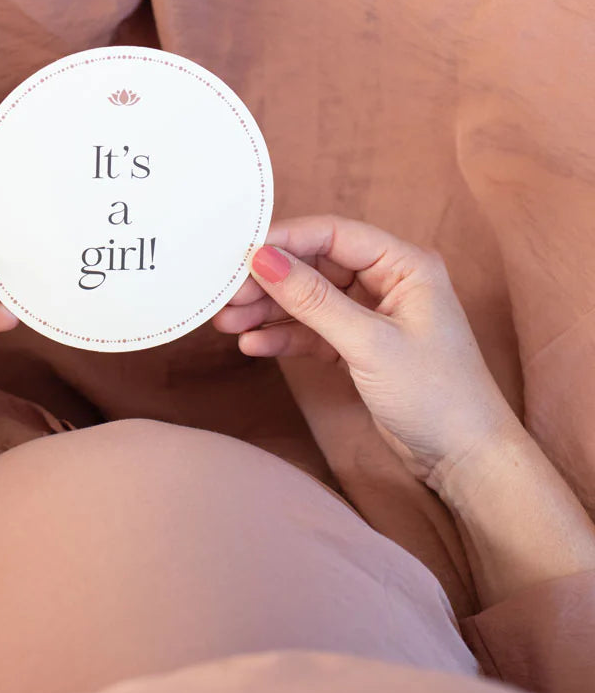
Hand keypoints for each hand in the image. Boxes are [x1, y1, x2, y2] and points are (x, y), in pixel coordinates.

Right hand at [213, 214, 515, 483]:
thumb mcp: (369, 343)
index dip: (287, 240)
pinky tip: (254, 345)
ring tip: (229, 323)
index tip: (243, 255)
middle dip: (271, 280)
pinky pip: (312, 331)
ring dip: (269, 310)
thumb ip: (313, 301)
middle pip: (315, 266)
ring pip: (308, 300)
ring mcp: (371, 315)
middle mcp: (388, 282)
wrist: (463, 457)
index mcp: (405, 265)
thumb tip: (264, 260)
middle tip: (228, 295)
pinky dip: (283, 337)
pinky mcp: (357, 347)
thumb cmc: (436, 395)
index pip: (335, 235)